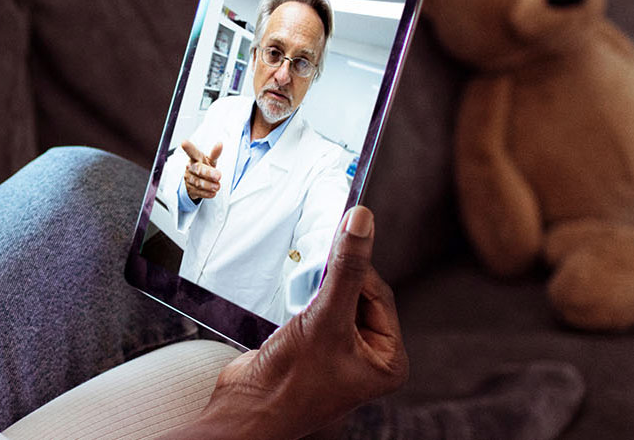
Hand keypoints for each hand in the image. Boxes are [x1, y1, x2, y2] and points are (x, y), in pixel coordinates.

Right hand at [182, 141, 223, 201]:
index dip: (188, 148)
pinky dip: (206, 193)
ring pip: (197, 182)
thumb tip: (220, 144)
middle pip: (197, 169)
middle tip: (218, 176)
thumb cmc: (204, 167)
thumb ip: (215, 153)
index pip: (192, 152)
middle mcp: (190, 167)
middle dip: (208, 173)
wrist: (198, 181)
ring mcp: (188, 179)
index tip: (184, 143)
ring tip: (217, 186)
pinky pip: (197, 192)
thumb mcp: (210, 160)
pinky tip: (212, 193)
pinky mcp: (189, 189)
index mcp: (195, 158)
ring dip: (209, 185)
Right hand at [200, 207, 408, 438]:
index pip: (381, 296)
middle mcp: (369, 359)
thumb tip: (363, 222)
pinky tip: (292, 306)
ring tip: (301, 303)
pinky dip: (305, 302)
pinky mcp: (314, 350)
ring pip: (337, 301)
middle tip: (315, 281)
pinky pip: (318, 312)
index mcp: (389, 361)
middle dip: (337, 284)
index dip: (358, 271)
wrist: (244, 411)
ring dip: (319, 292)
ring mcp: (341, 355)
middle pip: (361, 296)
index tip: (337, 246)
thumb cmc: (290, 383)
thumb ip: (346, 269)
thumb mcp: (324, 318)